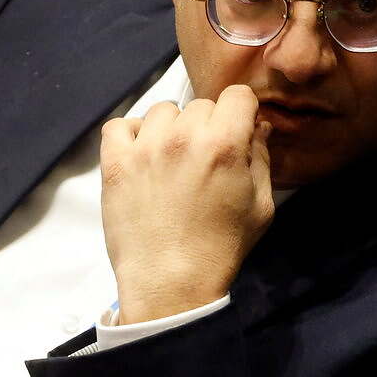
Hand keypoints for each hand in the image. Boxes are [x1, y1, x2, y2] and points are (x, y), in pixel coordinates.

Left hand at [100, 84, 273, 324]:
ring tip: (171, 160)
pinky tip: (142, 157)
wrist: (170, 281)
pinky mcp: (115, 162)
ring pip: (162, 111)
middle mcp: (183, 136)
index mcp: (224, 144)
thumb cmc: (221, 248)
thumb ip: (261, 160)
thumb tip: (258, 127)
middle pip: (201, 105)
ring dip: (171, 128)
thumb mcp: (261, 207)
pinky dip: (131, 135)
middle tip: (204, 159)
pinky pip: (119, 125)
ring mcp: (144, 147)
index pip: (237, 95)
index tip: (237, 132)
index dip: (242, 113)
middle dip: (208, 125)